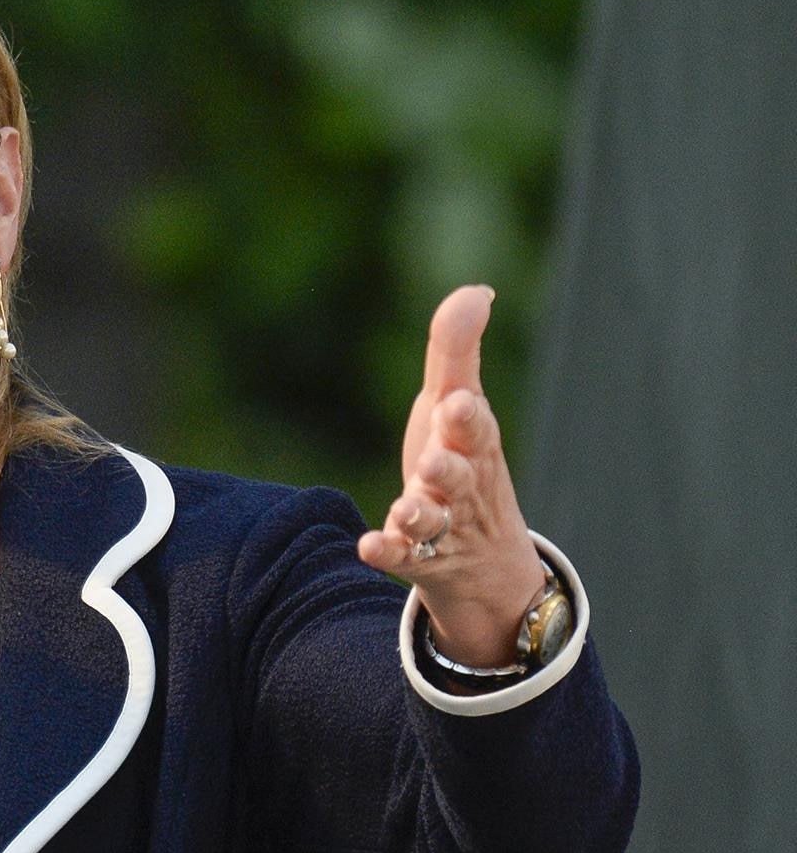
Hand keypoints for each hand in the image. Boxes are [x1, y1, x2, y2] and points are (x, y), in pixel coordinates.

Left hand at [357, 285, 543, 665]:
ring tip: (405, 505)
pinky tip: (368, 545)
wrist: (485, 561)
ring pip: (432, 520)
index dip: (467, 416)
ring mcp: (440, 524)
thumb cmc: (465, 464)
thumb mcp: (460, 408)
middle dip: (449, 466)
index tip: (458, 401)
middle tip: (435, 459)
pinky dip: (388, 550)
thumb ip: (458, 352)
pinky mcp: (416, 556)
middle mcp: (460, 485)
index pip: (475, 428)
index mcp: (473, 444)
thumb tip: (475, 292)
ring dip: (418, 512)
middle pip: (458, 476)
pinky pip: (402, 555)